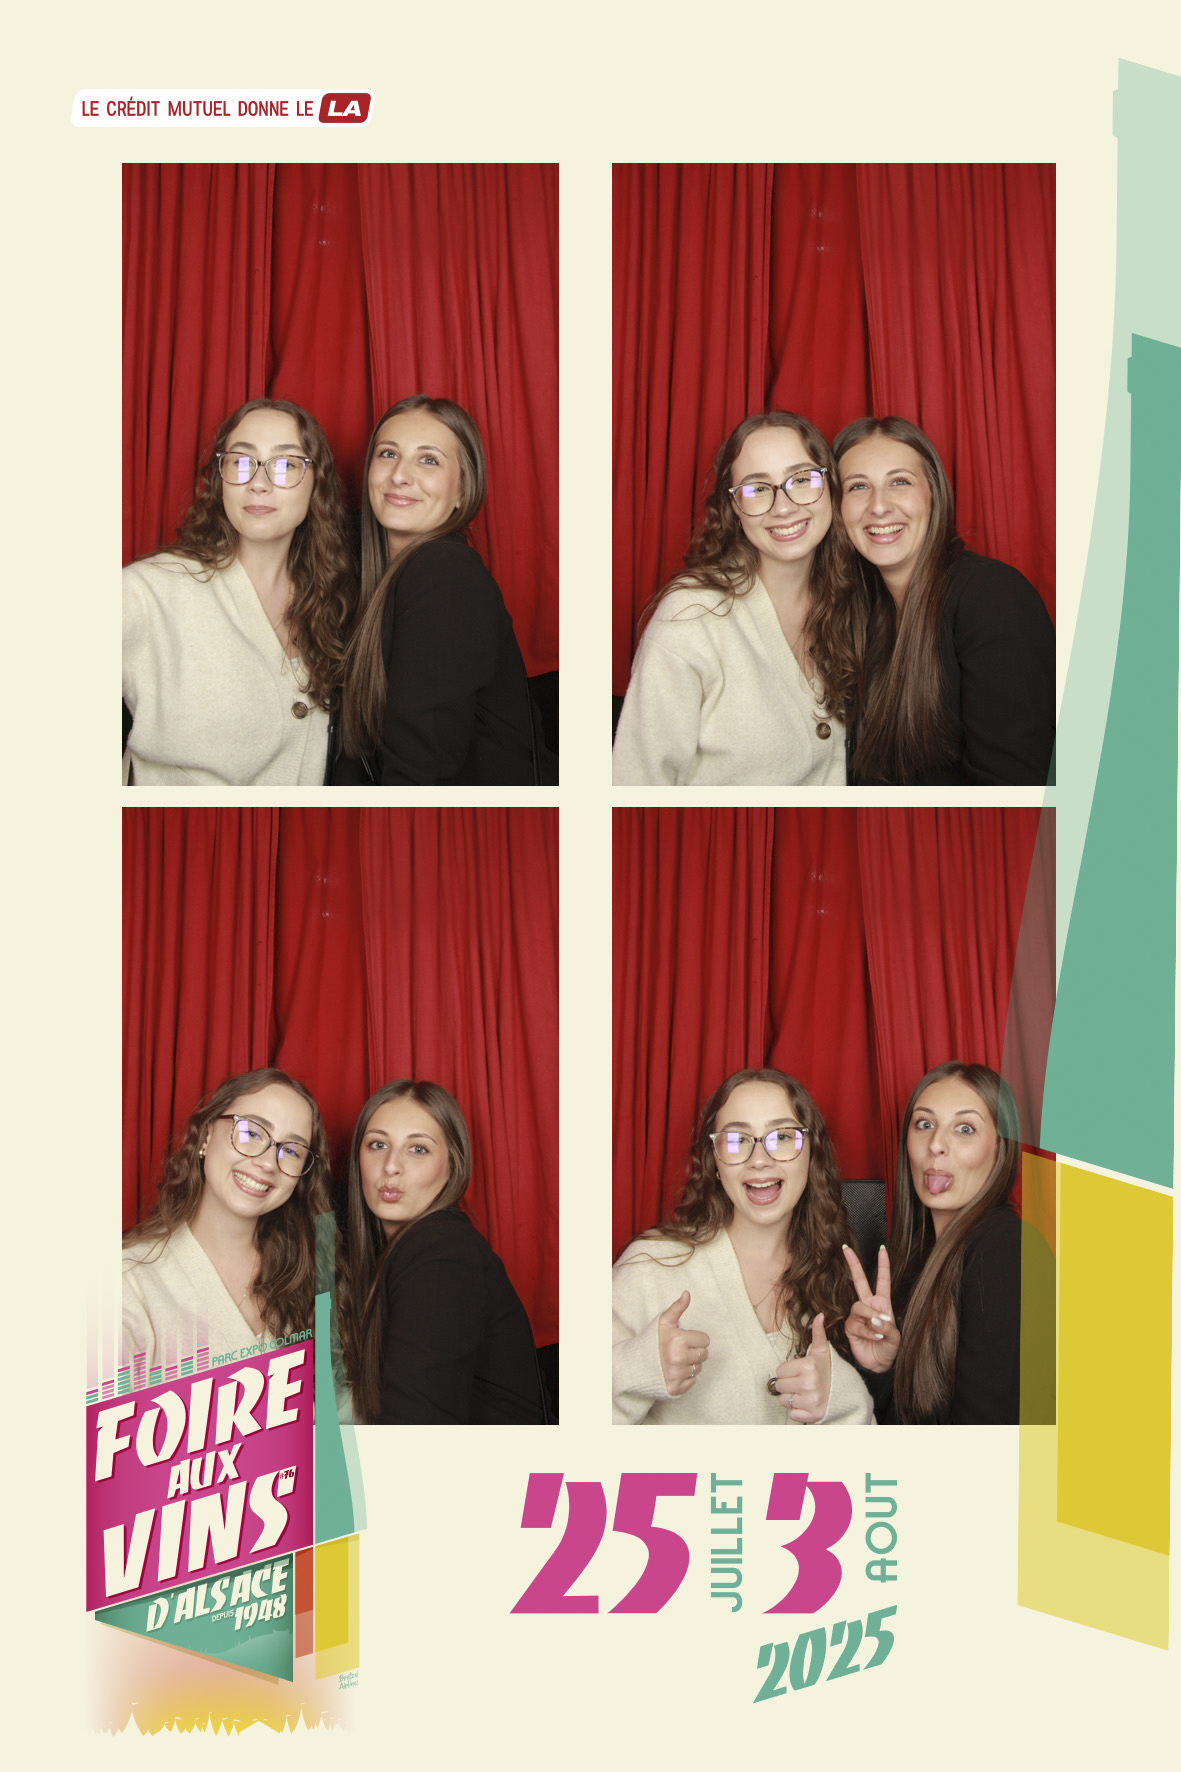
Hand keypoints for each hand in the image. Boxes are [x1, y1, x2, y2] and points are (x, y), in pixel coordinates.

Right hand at [657, 1291, 709, 1396]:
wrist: (634, 1364)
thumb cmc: (651, 1341)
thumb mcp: (663, 1322)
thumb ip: (677, 1308)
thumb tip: (687, 1294)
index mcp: (678, 1340)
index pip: (705, 1340)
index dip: (695, 1338)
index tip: (684, 1339)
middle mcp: (678, 1359)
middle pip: (704, 1355)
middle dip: (694, 1351)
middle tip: (680, 1350)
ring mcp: (677, 1375)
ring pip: (699, 1368)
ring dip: (690, 1364)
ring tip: (676, 1360)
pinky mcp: (675, 1388)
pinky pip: (692, 1382)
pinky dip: (685, 1378)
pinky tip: (674, 1371)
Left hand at [771, 1314, 830, 1422]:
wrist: (847, 1392)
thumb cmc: (829, 1370)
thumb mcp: (822, 1351)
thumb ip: (818, 1333)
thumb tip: (820, 1315)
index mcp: (808, 1366)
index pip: (779, 1371)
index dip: (787, 1371)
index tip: (798, 1371)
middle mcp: (809, 1384)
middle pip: (779, 1386)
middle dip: (787, 1384)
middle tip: (800, 1382)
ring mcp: (811, 1401)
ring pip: (784, 1401)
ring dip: (791, 1398)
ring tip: (804, 1392)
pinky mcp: (813, 1415)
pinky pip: (792, 1414)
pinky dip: (798, 1411)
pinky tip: (807, 1403)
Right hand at [843, 1244, 898, 1373]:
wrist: (880, 1365)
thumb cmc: (889, 1348)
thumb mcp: (895, 1337)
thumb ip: (886, 1326)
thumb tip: (875, 1319)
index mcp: (883, 1304)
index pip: (882, 1281)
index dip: (883, 1265)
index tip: (883, 1249)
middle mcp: (869, 1306)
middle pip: (859, 1281)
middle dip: (853, 1264)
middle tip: (846, 1249)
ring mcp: (858, 1316)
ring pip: (858, 1306)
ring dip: (870, 1317)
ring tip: (879, 1329)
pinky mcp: (850, 1327)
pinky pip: (855, 1323)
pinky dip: (867, 1330)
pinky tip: (875, 1337)